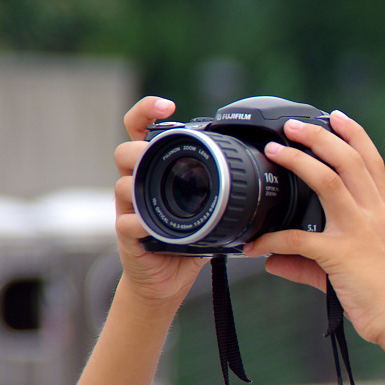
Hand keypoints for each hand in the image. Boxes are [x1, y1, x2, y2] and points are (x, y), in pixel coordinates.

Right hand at [113, 97, 207, 301]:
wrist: (167, 279)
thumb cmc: (188, 240)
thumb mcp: (209, 208)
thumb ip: (223, 186)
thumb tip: (261, 168)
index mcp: (157, 171)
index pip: (141, 130)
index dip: (147, 111)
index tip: (168, 106)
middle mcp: (138, 185)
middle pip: (125, 152)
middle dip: (139, 149)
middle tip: (156, 153)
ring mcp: (129, 210)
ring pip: (122, 184)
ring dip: (137, 184)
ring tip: (155, 188)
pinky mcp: (127, 235)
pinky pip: (126, 223)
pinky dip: (139, 222)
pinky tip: (151, 226)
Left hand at [243, 111, 384, 345]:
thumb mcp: (353, 268)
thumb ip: (308, 262)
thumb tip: (271, 261)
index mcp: (383, 212)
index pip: (371, 161)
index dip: (354, 135)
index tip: (337, 116)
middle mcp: (374, 214)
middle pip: (348, 160)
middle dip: (320, 136)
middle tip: (293, 125)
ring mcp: (359, 232)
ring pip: (328, 180)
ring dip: (299, 160)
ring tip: (276, 149)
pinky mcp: (341, 255)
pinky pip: (299, 239)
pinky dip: (272, 239)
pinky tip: (255, 244)